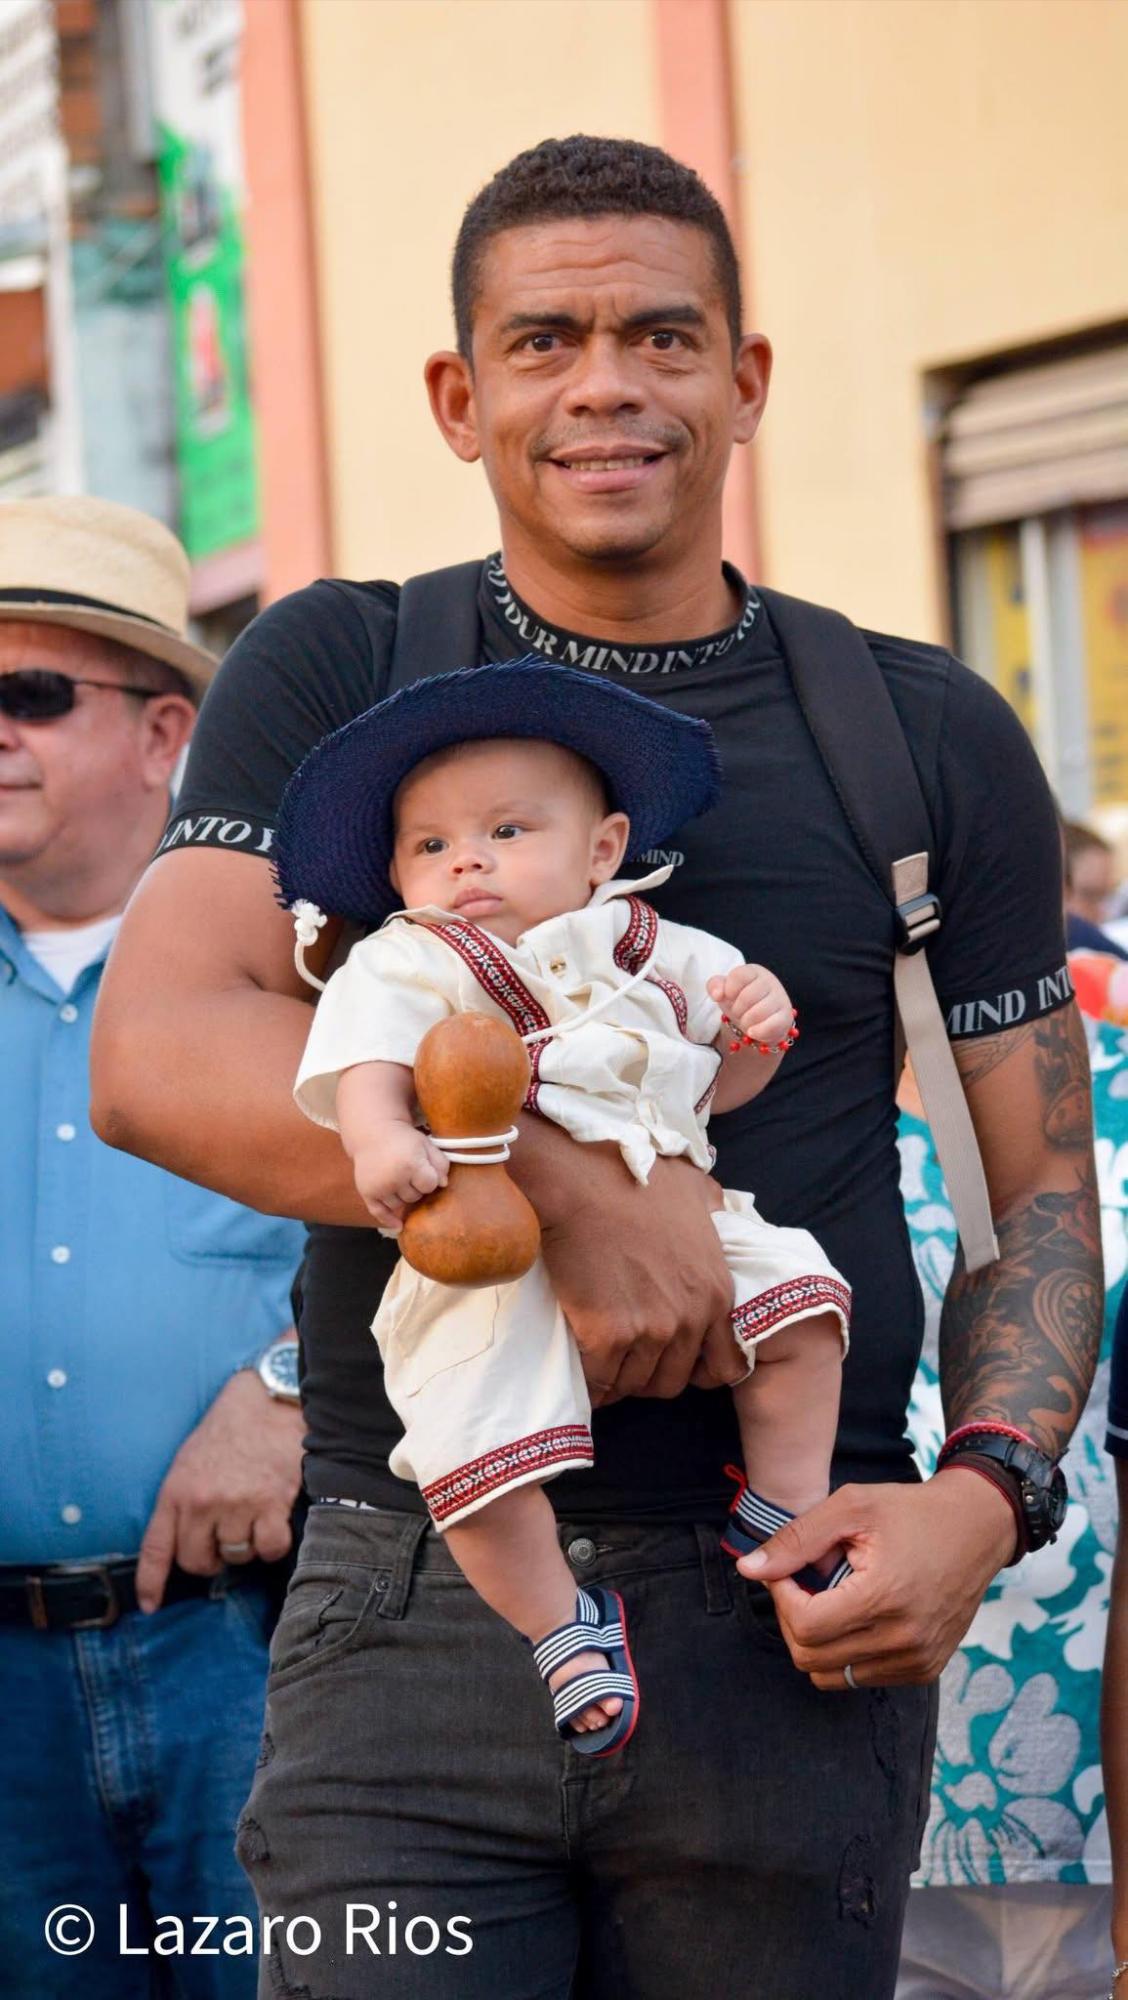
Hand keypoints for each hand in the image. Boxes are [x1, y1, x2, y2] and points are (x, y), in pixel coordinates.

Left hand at [136, 1367, 303, 1611]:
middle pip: (198, 1562)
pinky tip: (274, 1520)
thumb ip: (182, 1502)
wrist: (269, 1401)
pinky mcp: (272, 1504)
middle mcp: (202, 1502)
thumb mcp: (188, 1461)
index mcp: (176, 1491)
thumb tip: (185, 1546)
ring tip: (252, 1513)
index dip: (151, 1583)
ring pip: (237, 1557)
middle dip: (210, 1557)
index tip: (149, 1606)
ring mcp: (237, 1505)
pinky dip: (273, 1543)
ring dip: (245, 1545)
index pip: (156, 1549)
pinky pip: (270, 1549)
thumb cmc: (229, 1430)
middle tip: (223, 1535)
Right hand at [350, 1121, 447, 1231]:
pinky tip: (399, 1226)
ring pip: (399, 1205)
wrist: (373, 1132)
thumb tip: (444, 1184)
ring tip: (399, 1179)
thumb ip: (440, 1163)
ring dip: (403, 1197)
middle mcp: (393, 1178)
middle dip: (416, 1187)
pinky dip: (389, 1220)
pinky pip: (378, 1213)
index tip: (425, 1169)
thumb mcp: (426, 1145)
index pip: (430, 1185)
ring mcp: (379, 1187)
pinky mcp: (366, 1192)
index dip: (429, 1178)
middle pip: (415, 1196)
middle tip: (410, 1172)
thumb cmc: (404, 1139)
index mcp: (411, 1164)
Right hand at [537, 1144, 740, 1403]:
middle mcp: (690, 1317)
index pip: (725, 1364)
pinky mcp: (608, 1336)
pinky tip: (580, 1365)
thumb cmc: (632, 1175)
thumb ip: (712, 1205)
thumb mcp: (693, 1186)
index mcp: (716, 1291)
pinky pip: (600, 1380)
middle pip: (674, 1381)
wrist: (579, 1181)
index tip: (671, 1356)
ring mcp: (651, 1330)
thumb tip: (716, 1205)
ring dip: (618, 1378)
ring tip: (599, 1359)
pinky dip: (590, 1380)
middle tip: (626, 1357)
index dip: (697, 1367)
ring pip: (636, 1384)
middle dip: (651, 1374)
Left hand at [708, 964, 793, 1047]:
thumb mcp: (724, 990)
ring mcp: (780, 999)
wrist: (757, 1020)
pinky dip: (757, 1032)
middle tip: (739, 1012)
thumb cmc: (739, 1000)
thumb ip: (715, 985)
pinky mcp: (786, 1017)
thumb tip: (717, 994)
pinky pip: (771, 1026)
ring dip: (746, 1022)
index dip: (729, 990)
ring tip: (746, 1021)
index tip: (730, 996)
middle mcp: (770, 982)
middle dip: (737, 1010)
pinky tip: (753, 1032)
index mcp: (754, 972)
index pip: (739, 976)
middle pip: (747, 997)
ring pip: (758, 1013)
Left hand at [735, 1466, 1016, 1685]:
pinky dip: (845, 1652)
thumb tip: (748, 1570)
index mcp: (885, 1597)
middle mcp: (904, 1639)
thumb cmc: (911, 1511)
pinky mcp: (926, 1669)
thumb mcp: (850, 1507)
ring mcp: (918, 1660)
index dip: (782, 1598)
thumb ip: (796, 1540)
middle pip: (811, 1658)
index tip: (786, 1571)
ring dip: (817, 1640)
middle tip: (803, 1583)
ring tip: (831, 1598)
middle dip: (793, 1619)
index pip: (805, 1626)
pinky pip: (861, 1678)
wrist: (978, 1527)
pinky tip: (857, 1613)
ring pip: (832, 1676)